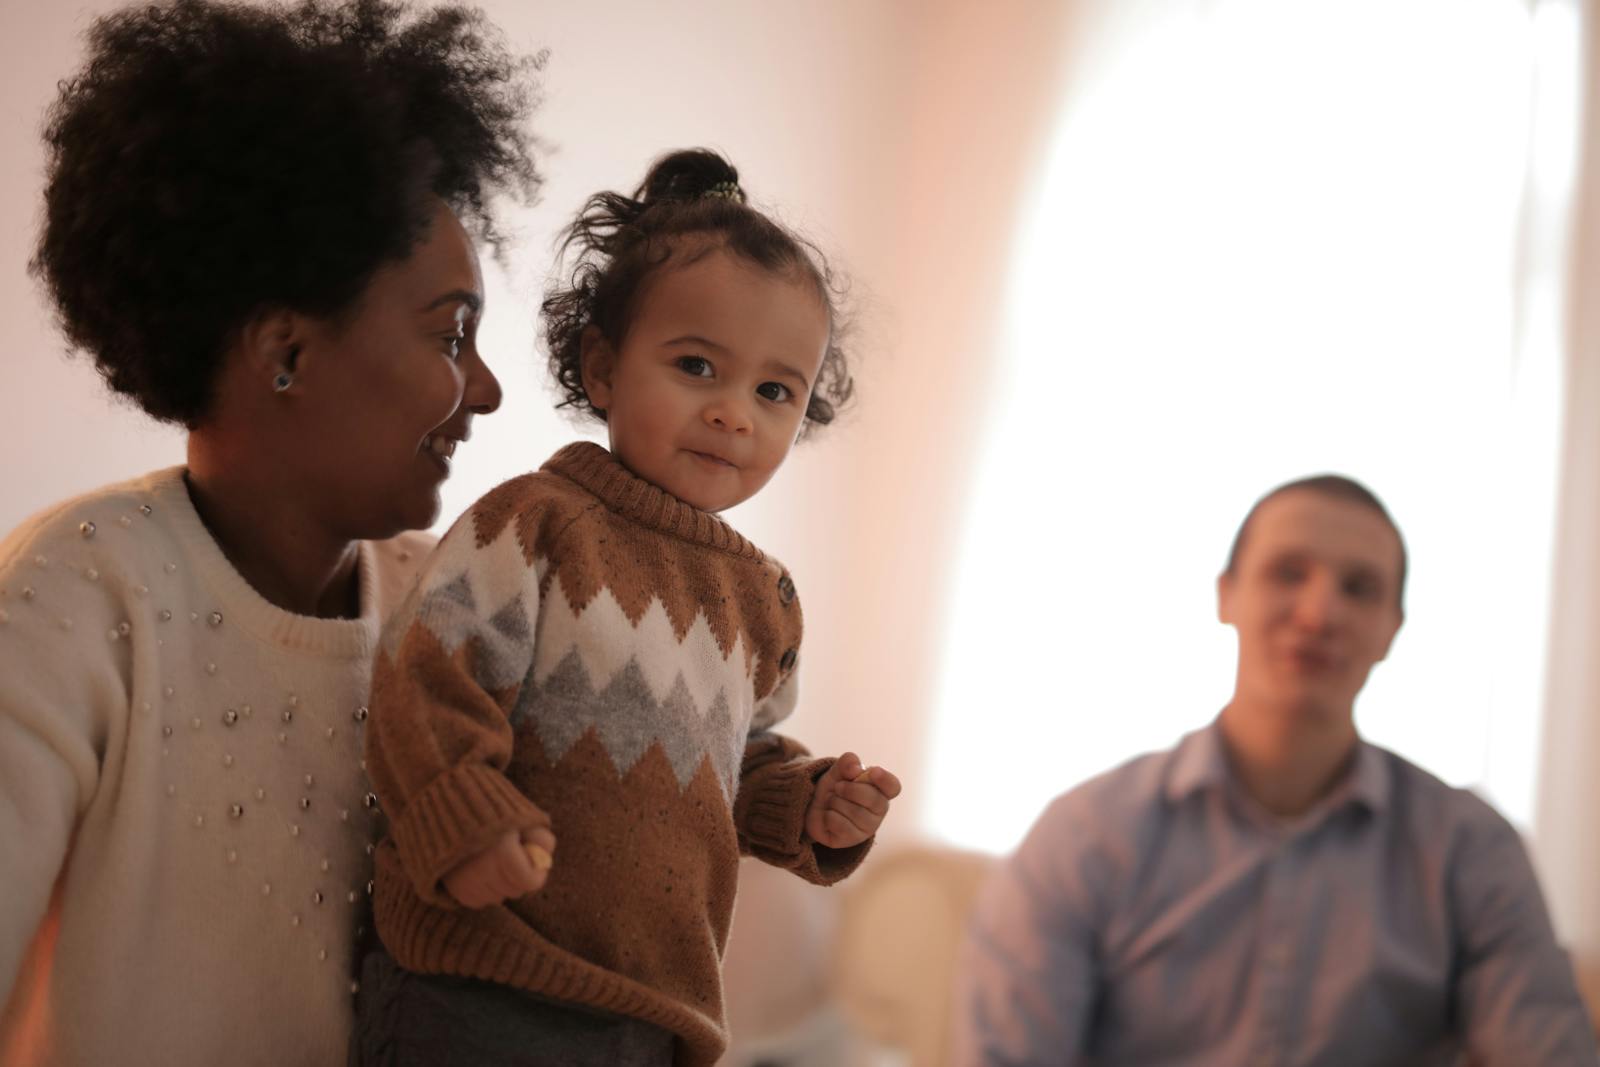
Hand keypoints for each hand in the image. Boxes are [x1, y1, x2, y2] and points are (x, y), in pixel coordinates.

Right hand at [441, 816, 556, 908]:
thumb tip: (543, 863)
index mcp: (502, 851)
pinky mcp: (453, 889)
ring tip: (494, 859)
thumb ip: (542, 839)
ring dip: (501, 883)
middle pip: (515, 891)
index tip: (532, 859)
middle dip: (519, 876)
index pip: (529, 881)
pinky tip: (480, 868)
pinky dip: (484, 888)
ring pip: (497, 897)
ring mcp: (466, 882)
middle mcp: (481, 871)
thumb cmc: (495, 811)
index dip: (536, 873)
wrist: (453, 806)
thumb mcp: (525, 817)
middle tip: (512, 855)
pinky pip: (479, 900)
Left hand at [804, 752, 901, 848]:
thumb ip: (848, 762)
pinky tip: (829, 816)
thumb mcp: (839, 771)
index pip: (893, 787)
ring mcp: (868, 828)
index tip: (873, 771)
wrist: (815, 808)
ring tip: (833, 802)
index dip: (885, 779)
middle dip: (849, 789)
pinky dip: (828, 815)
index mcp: (881, 791)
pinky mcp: (852, 840)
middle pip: (872, 799)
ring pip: (852, 811)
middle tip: (838, 787)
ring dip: (835, 802)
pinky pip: (838, 823)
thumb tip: (856, 768)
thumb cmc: (835, 788)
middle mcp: (879, 811)